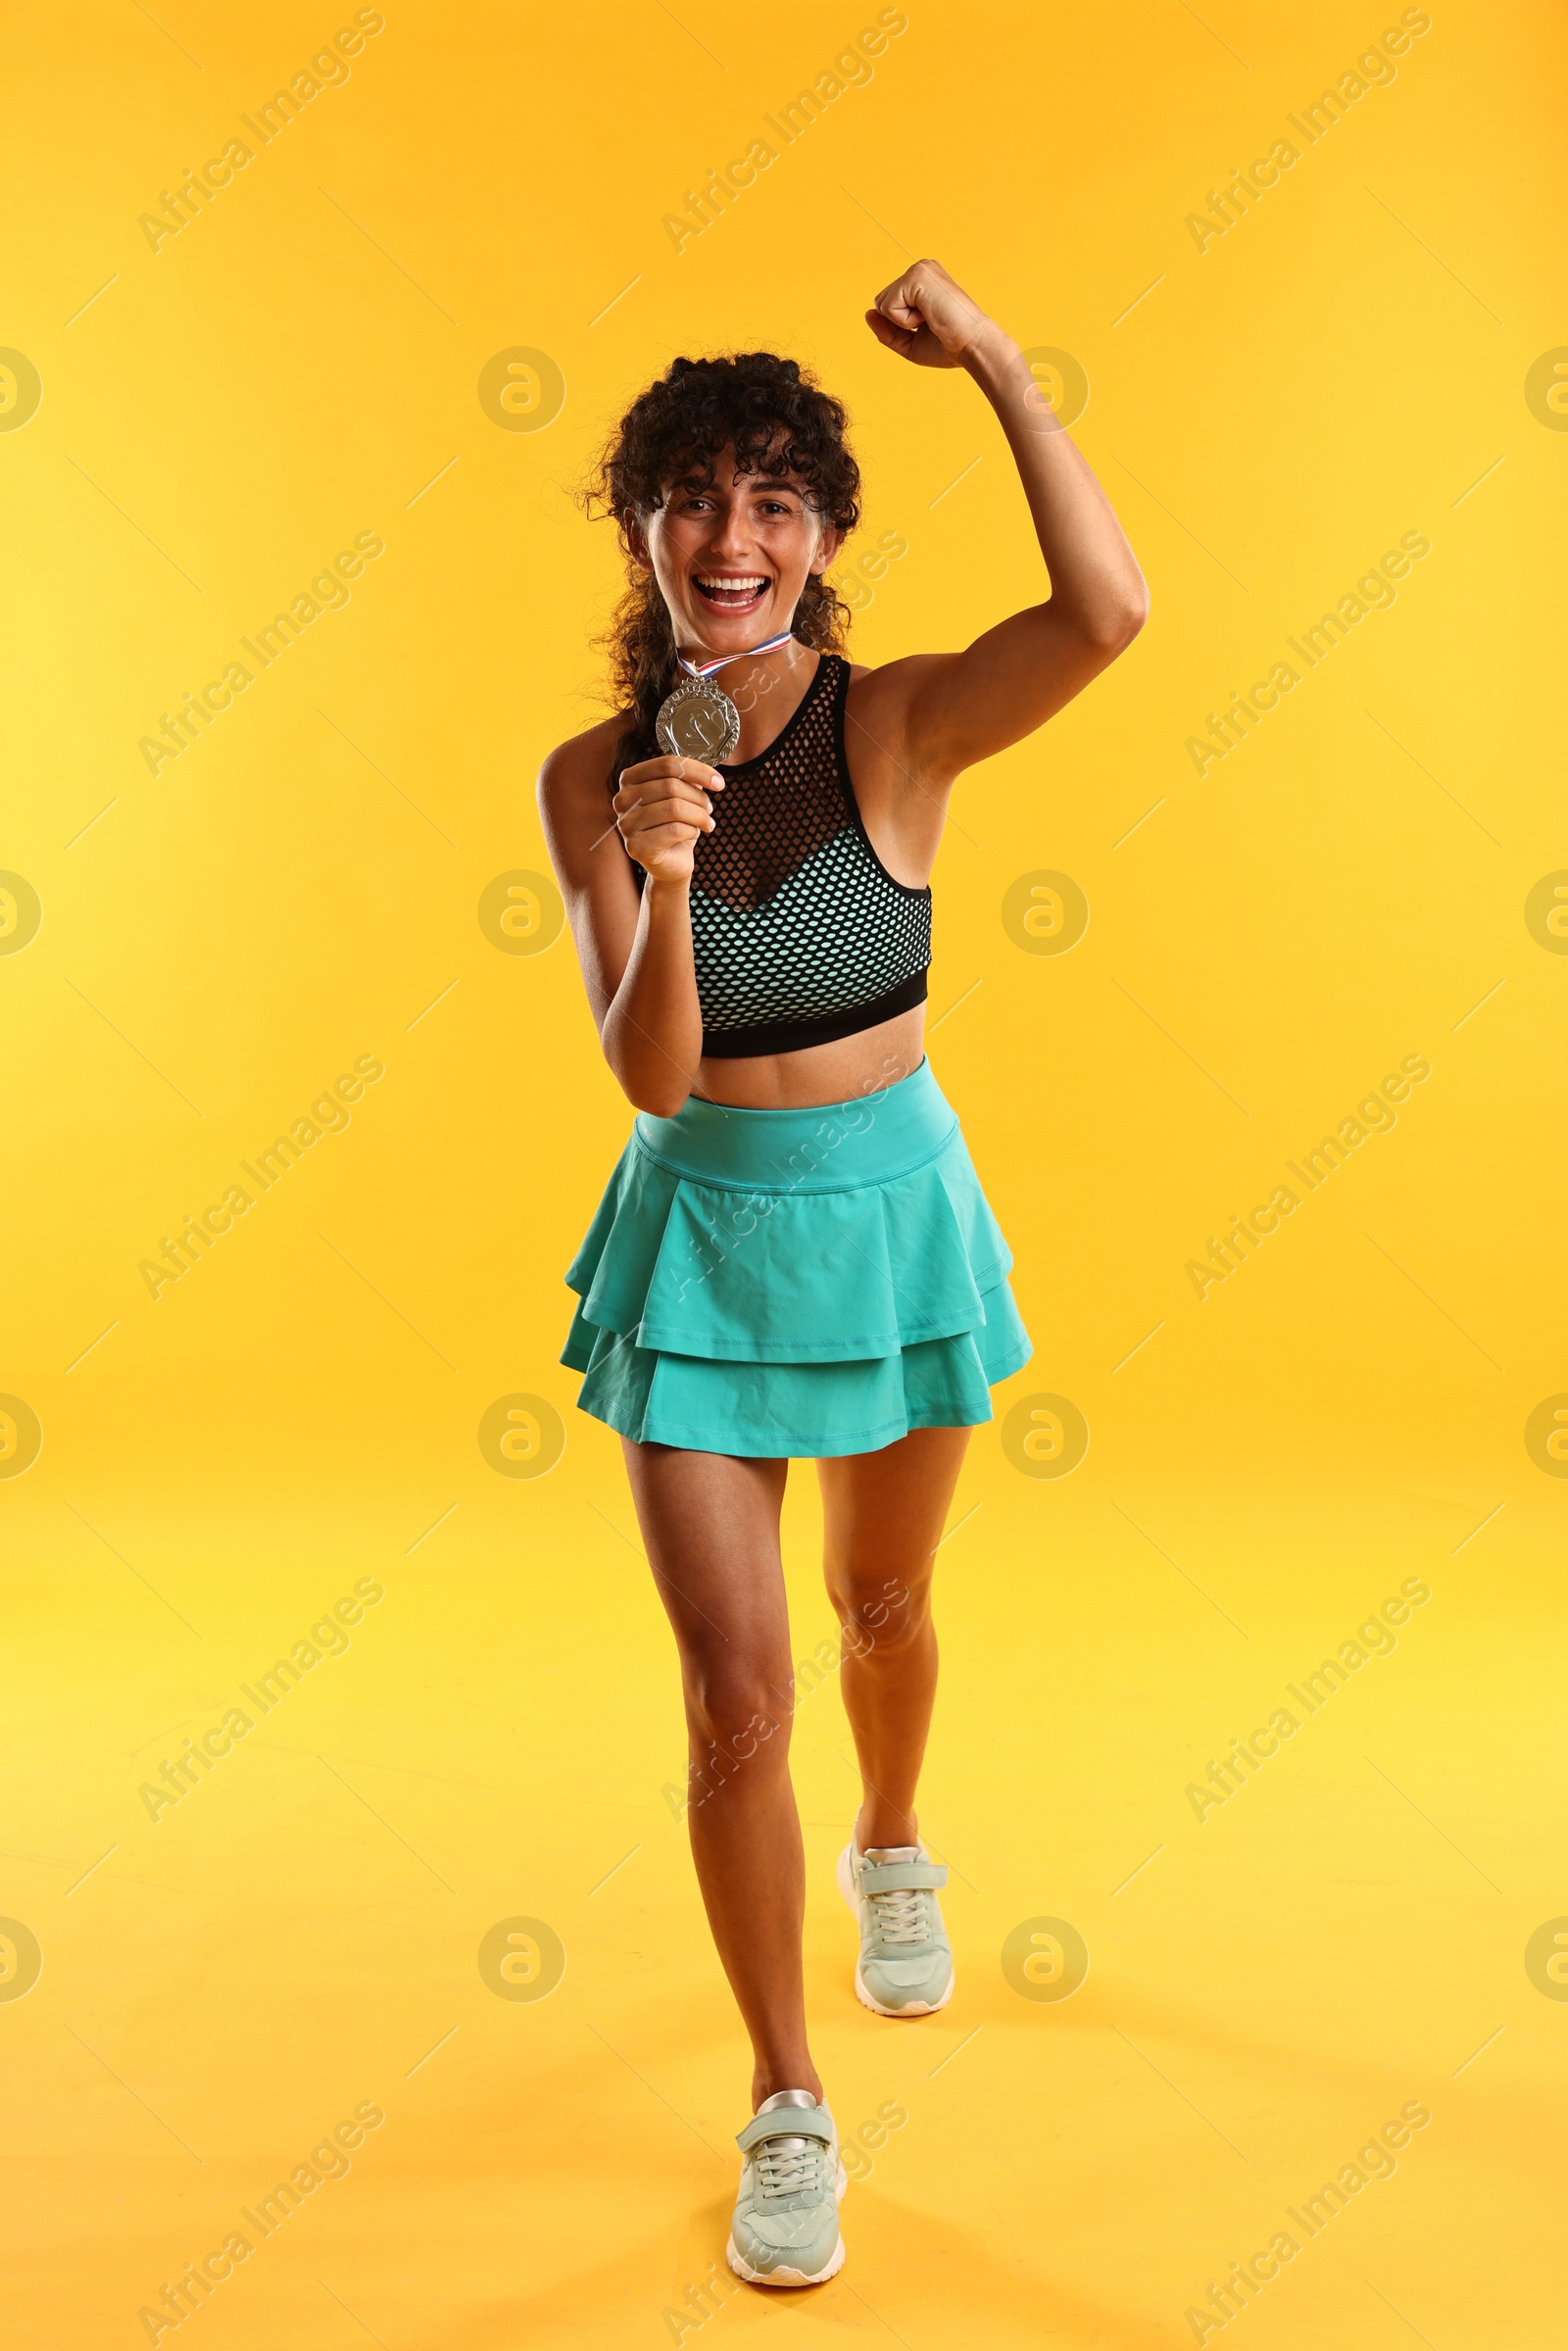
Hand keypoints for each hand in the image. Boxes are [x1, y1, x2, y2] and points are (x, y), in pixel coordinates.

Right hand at [613, 754, 722, 886]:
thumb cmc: (675, 825)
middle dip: (699, 798)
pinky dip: (691, 831)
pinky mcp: (636, 847)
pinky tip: (693, 834)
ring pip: (674, 808)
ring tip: (707, 822)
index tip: (719, 783)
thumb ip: (687, 779)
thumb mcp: (682, 796)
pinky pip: (674, 831)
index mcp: (629, 779)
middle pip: (671, 786)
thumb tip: (706, 773)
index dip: (697, 770)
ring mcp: (626, 824)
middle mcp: (622, 800)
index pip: (667, 764)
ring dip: (699, 815)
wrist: (670, 862)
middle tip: (709, 809)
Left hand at [864, 258, 1003, 369]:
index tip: (929, 326)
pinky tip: (928, 315)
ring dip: (902, 321)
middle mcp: (920, 269)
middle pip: (881, 302)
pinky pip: (888, 306)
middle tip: (929, 323)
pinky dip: (904, 320)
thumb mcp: (909, 342)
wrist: (972, 345)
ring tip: (930, 318)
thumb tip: (867, 313)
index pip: (888, 305)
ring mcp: (919, 269)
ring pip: (882, 303)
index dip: (899, 326)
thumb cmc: (948, 345)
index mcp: (922, 281)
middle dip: (898, 323)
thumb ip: (886, 331)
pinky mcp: (917, 275)